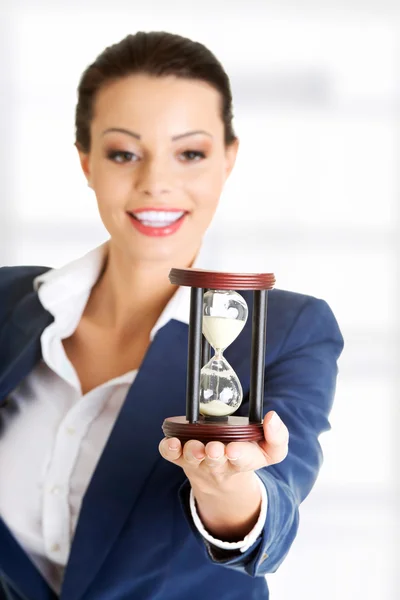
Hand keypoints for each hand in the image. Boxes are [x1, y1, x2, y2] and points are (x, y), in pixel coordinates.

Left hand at [158, 410, 288, 491]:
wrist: (221, 480)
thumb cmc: (245, 457)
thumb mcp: (270, 452)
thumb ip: (277, 437)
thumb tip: (272, 417)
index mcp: (241, 460)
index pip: (242, 458)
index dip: (238, 453)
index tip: (234, 449)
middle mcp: (217, 463)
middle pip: (214, 461)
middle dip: (214, 454)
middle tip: (213, 448)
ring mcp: (197, 460)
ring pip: (191, 458)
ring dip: (191, 452)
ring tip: (194, 446)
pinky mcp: (180, 457)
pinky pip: (171, 455)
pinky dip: (168, 449)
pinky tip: (170, 442)